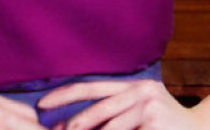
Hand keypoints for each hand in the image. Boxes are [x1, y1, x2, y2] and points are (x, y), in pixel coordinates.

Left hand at [36, 79, 203, 129]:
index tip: (42, 103)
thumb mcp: (142, 109)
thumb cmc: (167, 126)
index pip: (92, 86)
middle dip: (75, 122)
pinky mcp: (157, 124)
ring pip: (111, 126)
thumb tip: (73, 121)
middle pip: (99, 107)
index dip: (64, 94)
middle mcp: (142, 91)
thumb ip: (115, 109)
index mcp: (134, 84)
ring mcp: (152, 108)